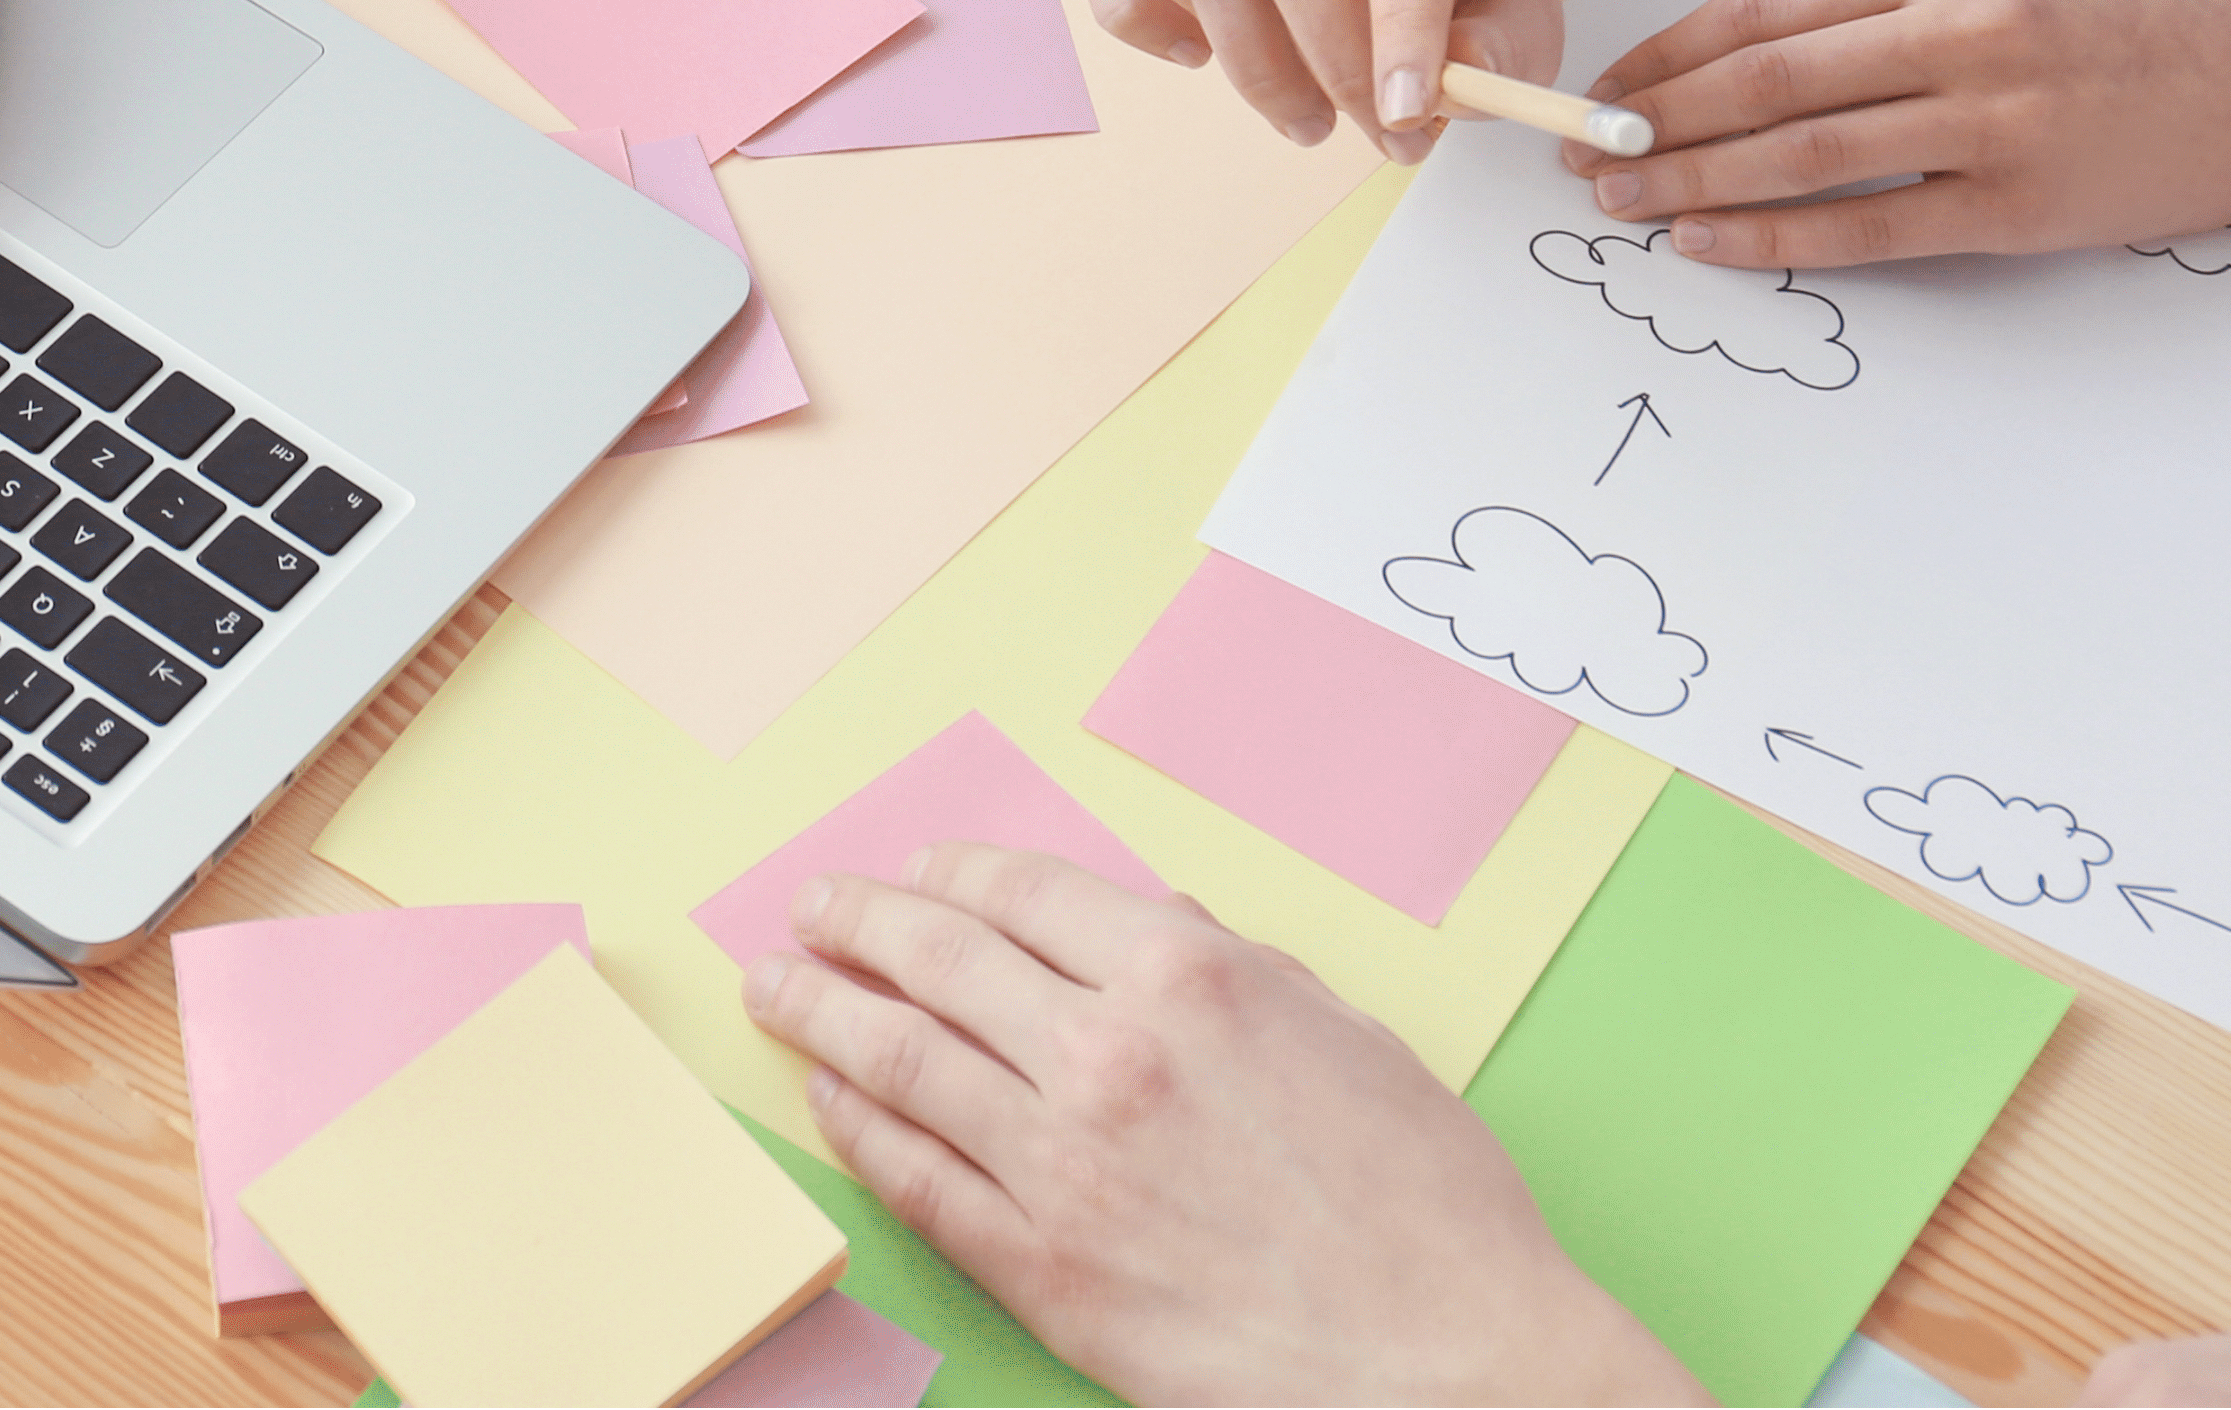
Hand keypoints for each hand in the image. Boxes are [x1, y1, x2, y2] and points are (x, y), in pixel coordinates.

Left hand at [747, 849, 1703, 1407]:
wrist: (1454, 1362)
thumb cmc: (1427, 1204)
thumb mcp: (1349, 1035)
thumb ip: (1238, 966)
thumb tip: (1158, 917)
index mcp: (1184, 976)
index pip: (1019, 892)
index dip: (947, 871)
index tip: (909, 870)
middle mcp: (1104, 1053)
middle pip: (936, 957)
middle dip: (855, 921)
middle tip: (807, 907)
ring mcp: (1061, 1165)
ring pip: (900, 1060)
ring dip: (821, 1013)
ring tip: (775, 986)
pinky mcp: (1043, 1269)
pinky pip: (917, 1180)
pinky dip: (859, 1128)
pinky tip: (831, 1097)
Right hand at [1082, 0, 1563, 165]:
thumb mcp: (1525, 9)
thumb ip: (1503, 49)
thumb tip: (1448, 83)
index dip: (1402, 25)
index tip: (1410, 115)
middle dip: (1330, 61)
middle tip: (1380, 137)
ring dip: (1255, 65)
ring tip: (1313, 125)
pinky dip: (1133, 5)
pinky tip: (1192, 55)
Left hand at [1573, 0, 2230, 268]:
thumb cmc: (2146, 12)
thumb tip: (1755, 45)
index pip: (1763, 9)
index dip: (1668, 55)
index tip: (1606, 87)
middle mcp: (1959, 28)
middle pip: (1762, 82)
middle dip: (1656, 123)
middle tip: (1585, 156)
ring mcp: (1992, 120)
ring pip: (1801, 155)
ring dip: (1695, 183)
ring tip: (1624, 204)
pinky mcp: (2024, 205)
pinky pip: (1871, 228)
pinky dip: (1779, 238)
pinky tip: (1715, 243)